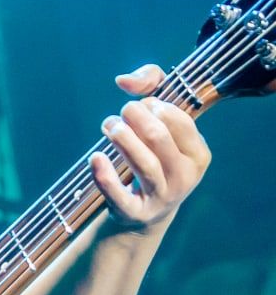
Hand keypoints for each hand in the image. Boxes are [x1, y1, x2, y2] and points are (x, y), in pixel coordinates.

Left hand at [91, 64, 210, 228]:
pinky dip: (104, 174)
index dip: (154, 106)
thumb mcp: (163, 125)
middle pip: (158, 138)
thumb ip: (151, 88)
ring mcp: (162, 198)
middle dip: (134, 117)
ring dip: (120, 138)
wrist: (143, 214)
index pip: (179, 121)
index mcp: (198, 154)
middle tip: (119, 114)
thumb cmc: (154, 158)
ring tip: (108, 125)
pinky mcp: (135, 213)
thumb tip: (123, 80)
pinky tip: (95, 157)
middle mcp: (185, 177)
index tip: (140, 105)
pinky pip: (118, 193)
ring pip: (143, 163)